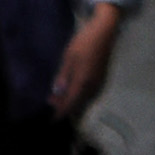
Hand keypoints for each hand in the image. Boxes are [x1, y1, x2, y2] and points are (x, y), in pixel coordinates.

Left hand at [51, 3, 123, 117]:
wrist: (104, 34)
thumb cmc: (83, 43)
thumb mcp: (69, 58)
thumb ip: (63, 76)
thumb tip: (57, 93)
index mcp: (83, 82)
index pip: (70, 102)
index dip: (61, 111)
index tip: (52, 120)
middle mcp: (92, 86)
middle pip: (77, 102)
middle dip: (64, 105)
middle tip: (51, 103)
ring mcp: (98, 83)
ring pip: (83, 98)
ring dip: (71, 99)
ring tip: (58, 97)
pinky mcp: (100, 79)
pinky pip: (87, 93)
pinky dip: (78, 94)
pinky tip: (71, 90)